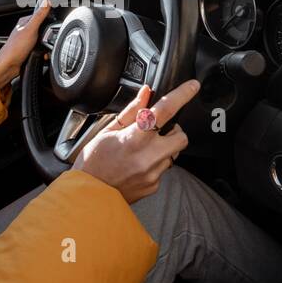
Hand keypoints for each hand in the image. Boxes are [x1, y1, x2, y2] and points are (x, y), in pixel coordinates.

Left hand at [0, 0, 50, 87]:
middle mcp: (27, 30)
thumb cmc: (15, 48)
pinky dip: (45, 52)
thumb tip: (46, 2)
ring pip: (45, 39)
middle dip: (49, 34)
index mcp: (25, 22)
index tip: (55, 21)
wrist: (9, 66)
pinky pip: (42, 49)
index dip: (49, 17)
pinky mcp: (31, 49)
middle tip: (47, 39)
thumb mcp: (30, 29)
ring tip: (44, 48)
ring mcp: (29, 40)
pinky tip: (43, 55)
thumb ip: (39, 16)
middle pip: (45, 28)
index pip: (41, 14)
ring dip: (47, 45)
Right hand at [72, 79, 199, 203]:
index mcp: (135, 138)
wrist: (89, 196)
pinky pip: (163, 170)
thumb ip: (131, 111)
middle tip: (158, 131)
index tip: (192, 86)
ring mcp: (153, 173)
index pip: (164, 111)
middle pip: (181, 136)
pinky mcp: (154, 185)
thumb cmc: (93, 162)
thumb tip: (146, 93)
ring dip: (163, 149)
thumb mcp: (108, 131)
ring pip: (172, 154)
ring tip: (142, 152)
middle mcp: (148, 156)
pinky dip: (154, 165)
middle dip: (174, 131)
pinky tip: (137, 166)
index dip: (181, 95)